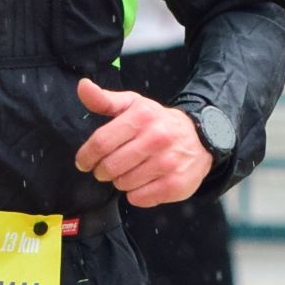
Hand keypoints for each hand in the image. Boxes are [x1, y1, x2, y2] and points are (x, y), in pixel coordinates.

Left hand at [73, 78, 211, 206]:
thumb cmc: (158, 122)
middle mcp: (156, 138)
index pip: (101, 142)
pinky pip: (139, 198)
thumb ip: (104, 99)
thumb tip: (83, 86)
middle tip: (107, 168)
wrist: (201, 137)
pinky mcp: (175, 185)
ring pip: (123, 184)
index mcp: (142, 117)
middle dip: (102, 171)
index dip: (86, 156)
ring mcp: (167, 163)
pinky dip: (135, 194)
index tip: (84, 162)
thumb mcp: (133, 105)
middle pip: (110, 166)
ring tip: (130, 171)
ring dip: (120, 181)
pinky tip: (143, 182)